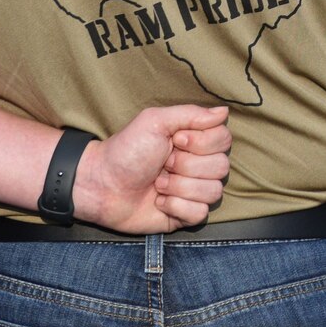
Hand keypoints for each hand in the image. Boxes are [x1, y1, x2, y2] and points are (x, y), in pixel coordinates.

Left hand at [72, 105, 231, 232]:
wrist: (101, 185)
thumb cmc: (126, 150)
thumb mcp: (155, 121)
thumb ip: (191, 114)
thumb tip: (224, 111)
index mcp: (196, 142)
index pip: (224, 139)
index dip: (201, 143)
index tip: (175, 141)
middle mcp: (199, 166)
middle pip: (221, 167)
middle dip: (187, 167)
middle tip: (163, 164)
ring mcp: (193, 191)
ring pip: (213, 192)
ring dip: (180, 188)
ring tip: (158, 184)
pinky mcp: (185, 215)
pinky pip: (200, 213)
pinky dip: (177, 207)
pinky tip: (159, 202)